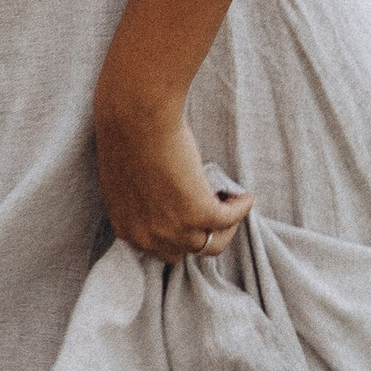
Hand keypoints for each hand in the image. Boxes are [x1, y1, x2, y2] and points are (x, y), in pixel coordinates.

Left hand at [93, 89, 249, 264]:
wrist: (136, 119)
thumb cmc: (126, 137)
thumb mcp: (125, 182)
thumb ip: (141, 201)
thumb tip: (166, 201)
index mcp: (126, 228)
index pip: (158, 248)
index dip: (178, 233)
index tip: (190, 218)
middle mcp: (149, 237)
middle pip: (187, 251)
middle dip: (200, 233)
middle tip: (212, 211)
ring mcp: (175, 230)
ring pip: (212, 244)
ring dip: (226, 226)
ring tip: (232, 204)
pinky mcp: (200, 214)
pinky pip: (230, 219)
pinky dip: (241, 207)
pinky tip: (245, 196)